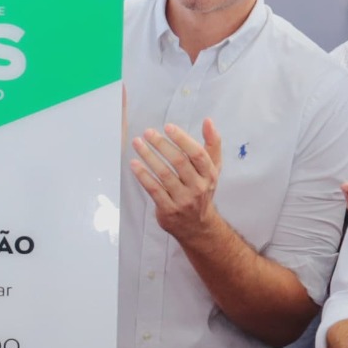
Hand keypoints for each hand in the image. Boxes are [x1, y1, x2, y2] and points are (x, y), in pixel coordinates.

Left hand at [129, 118, 224, 246]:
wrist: (198, 227)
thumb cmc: (203, 190)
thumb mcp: (212, 169)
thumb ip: (212, 144)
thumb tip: (209, 121)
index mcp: (209, 174)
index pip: (197, 154)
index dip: (182, 139)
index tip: (168, 127)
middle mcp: (198, 187)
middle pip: (179, 162)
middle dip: (161, 145)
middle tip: (148, 132)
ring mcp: (183, 199)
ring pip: (164, 174)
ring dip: (148, 156)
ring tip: (137, 143)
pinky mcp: (168, 209)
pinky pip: (154, 189)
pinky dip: (143, 175)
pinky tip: (134, 164)